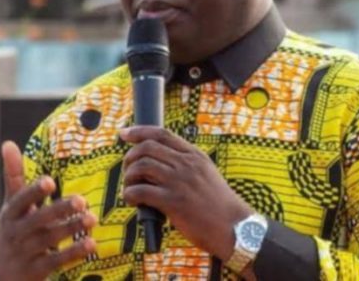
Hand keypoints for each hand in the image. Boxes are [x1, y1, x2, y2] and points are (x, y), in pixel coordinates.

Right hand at [0, 141, 96, 280]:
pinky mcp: (36, 270)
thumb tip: (8, 143)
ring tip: (92, 219)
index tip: (50, 182)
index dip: (33, 192)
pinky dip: (73, 253)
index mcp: (10, 214)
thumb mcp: (11, 205)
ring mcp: (25, 253)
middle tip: (82, 200)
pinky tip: (91, 244)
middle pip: (38, 220)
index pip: (20, 201)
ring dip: (71, 229)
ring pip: (49, 240)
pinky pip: (56, 261)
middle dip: (59, 210)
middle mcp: (16, 233)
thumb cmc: (13, 228)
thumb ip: (14, 175)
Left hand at [120, 126, 251, 260]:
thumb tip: (158, 162)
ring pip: (141, 166)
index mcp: (194, 155)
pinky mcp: (173, 202)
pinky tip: (132, 201)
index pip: (162, 134)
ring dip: (129, 177)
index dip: (139, 131)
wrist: (233, 227)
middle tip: (127, 171)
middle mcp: (186, 164)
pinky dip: (129, 194)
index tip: (124, 133)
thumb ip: (186, 164)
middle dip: (130, 157)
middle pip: (147, 147)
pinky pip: (140, 191)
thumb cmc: (218, 204)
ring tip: (130, 187)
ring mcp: (179, 182)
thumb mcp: (206, 173)